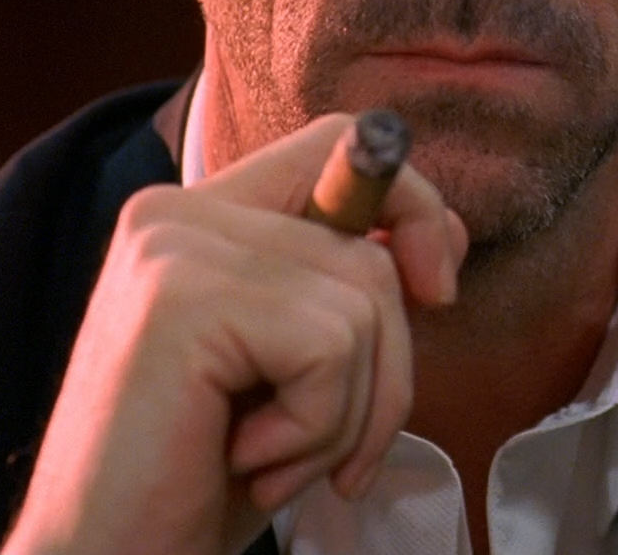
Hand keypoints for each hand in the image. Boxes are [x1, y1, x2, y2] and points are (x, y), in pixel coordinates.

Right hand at [2, 114, 467, 554]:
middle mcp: (176, 212)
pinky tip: (245, 459)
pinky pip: (328, 348)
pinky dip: (314, 427)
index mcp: (204, 215)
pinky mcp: (178, 298)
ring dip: (344, 414)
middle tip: (324, 451)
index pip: (343, 144)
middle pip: (370, 252)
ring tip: (268, 458)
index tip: (437, 289)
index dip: (414, 205)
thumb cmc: (205, 473)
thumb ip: (352, 289)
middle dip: (384, 370)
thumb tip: (445, 240)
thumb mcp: (298, 365)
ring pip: (361, 306)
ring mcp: (172, 248)